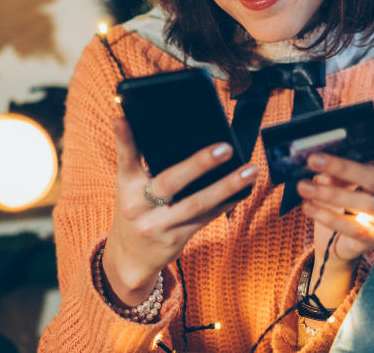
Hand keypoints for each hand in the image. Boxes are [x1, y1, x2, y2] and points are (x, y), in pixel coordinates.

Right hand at [103, 117, 256, 304]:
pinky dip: (226, 203)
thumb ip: (145, 163)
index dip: (123, 137)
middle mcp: (138, 206)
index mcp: (125, 185)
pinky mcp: (176, 240)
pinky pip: (206, 218)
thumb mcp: (131, 187)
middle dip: (199, 164)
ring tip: (250, 170)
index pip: (125, 157)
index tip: (122, 116)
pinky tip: (243, 190)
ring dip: (227, 186)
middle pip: (170, 182)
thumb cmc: (137, 208)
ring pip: (197, 203)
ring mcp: (158, 225)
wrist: (129, 257)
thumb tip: (180, 133)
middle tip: (225, 147)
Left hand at [297, 130, 373, 274]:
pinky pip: (354, 227)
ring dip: (330, 193)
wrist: (336, 242)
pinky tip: (308, 207)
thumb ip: (335, 166)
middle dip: (343, 167)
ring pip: (365, 203)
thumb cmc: (339, 201)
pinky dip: (328, 216)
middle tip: (313, 159)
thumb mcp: (337, 179)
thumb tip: (316, 154)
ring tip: (303, 186)